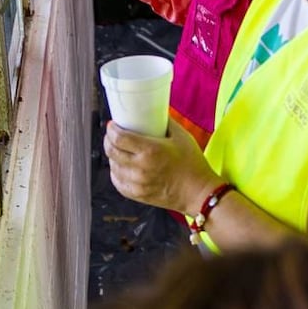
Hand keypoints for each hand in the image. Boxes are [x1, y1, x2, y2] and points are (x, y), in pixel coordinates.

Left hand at [103, 117, 218, 213]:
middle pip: (112, 152)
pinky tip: (120, 167)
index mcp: (150, 150)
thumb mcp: (181, 136)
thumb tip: (155, 112)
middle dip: (108, 140)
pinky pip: (118, 183)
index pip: (119, 138)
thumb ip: (166, 122)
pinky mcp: (138, 195)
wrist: (198, 192)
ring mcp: (138, 183)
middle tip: (112, 135)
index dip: (111, 130)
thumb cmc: (192, 163)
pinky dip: (116, 173)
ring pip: (113, 167)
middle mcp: (140, 168)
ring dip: (112, 156)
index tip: (112, 125)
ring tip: (117, 150)